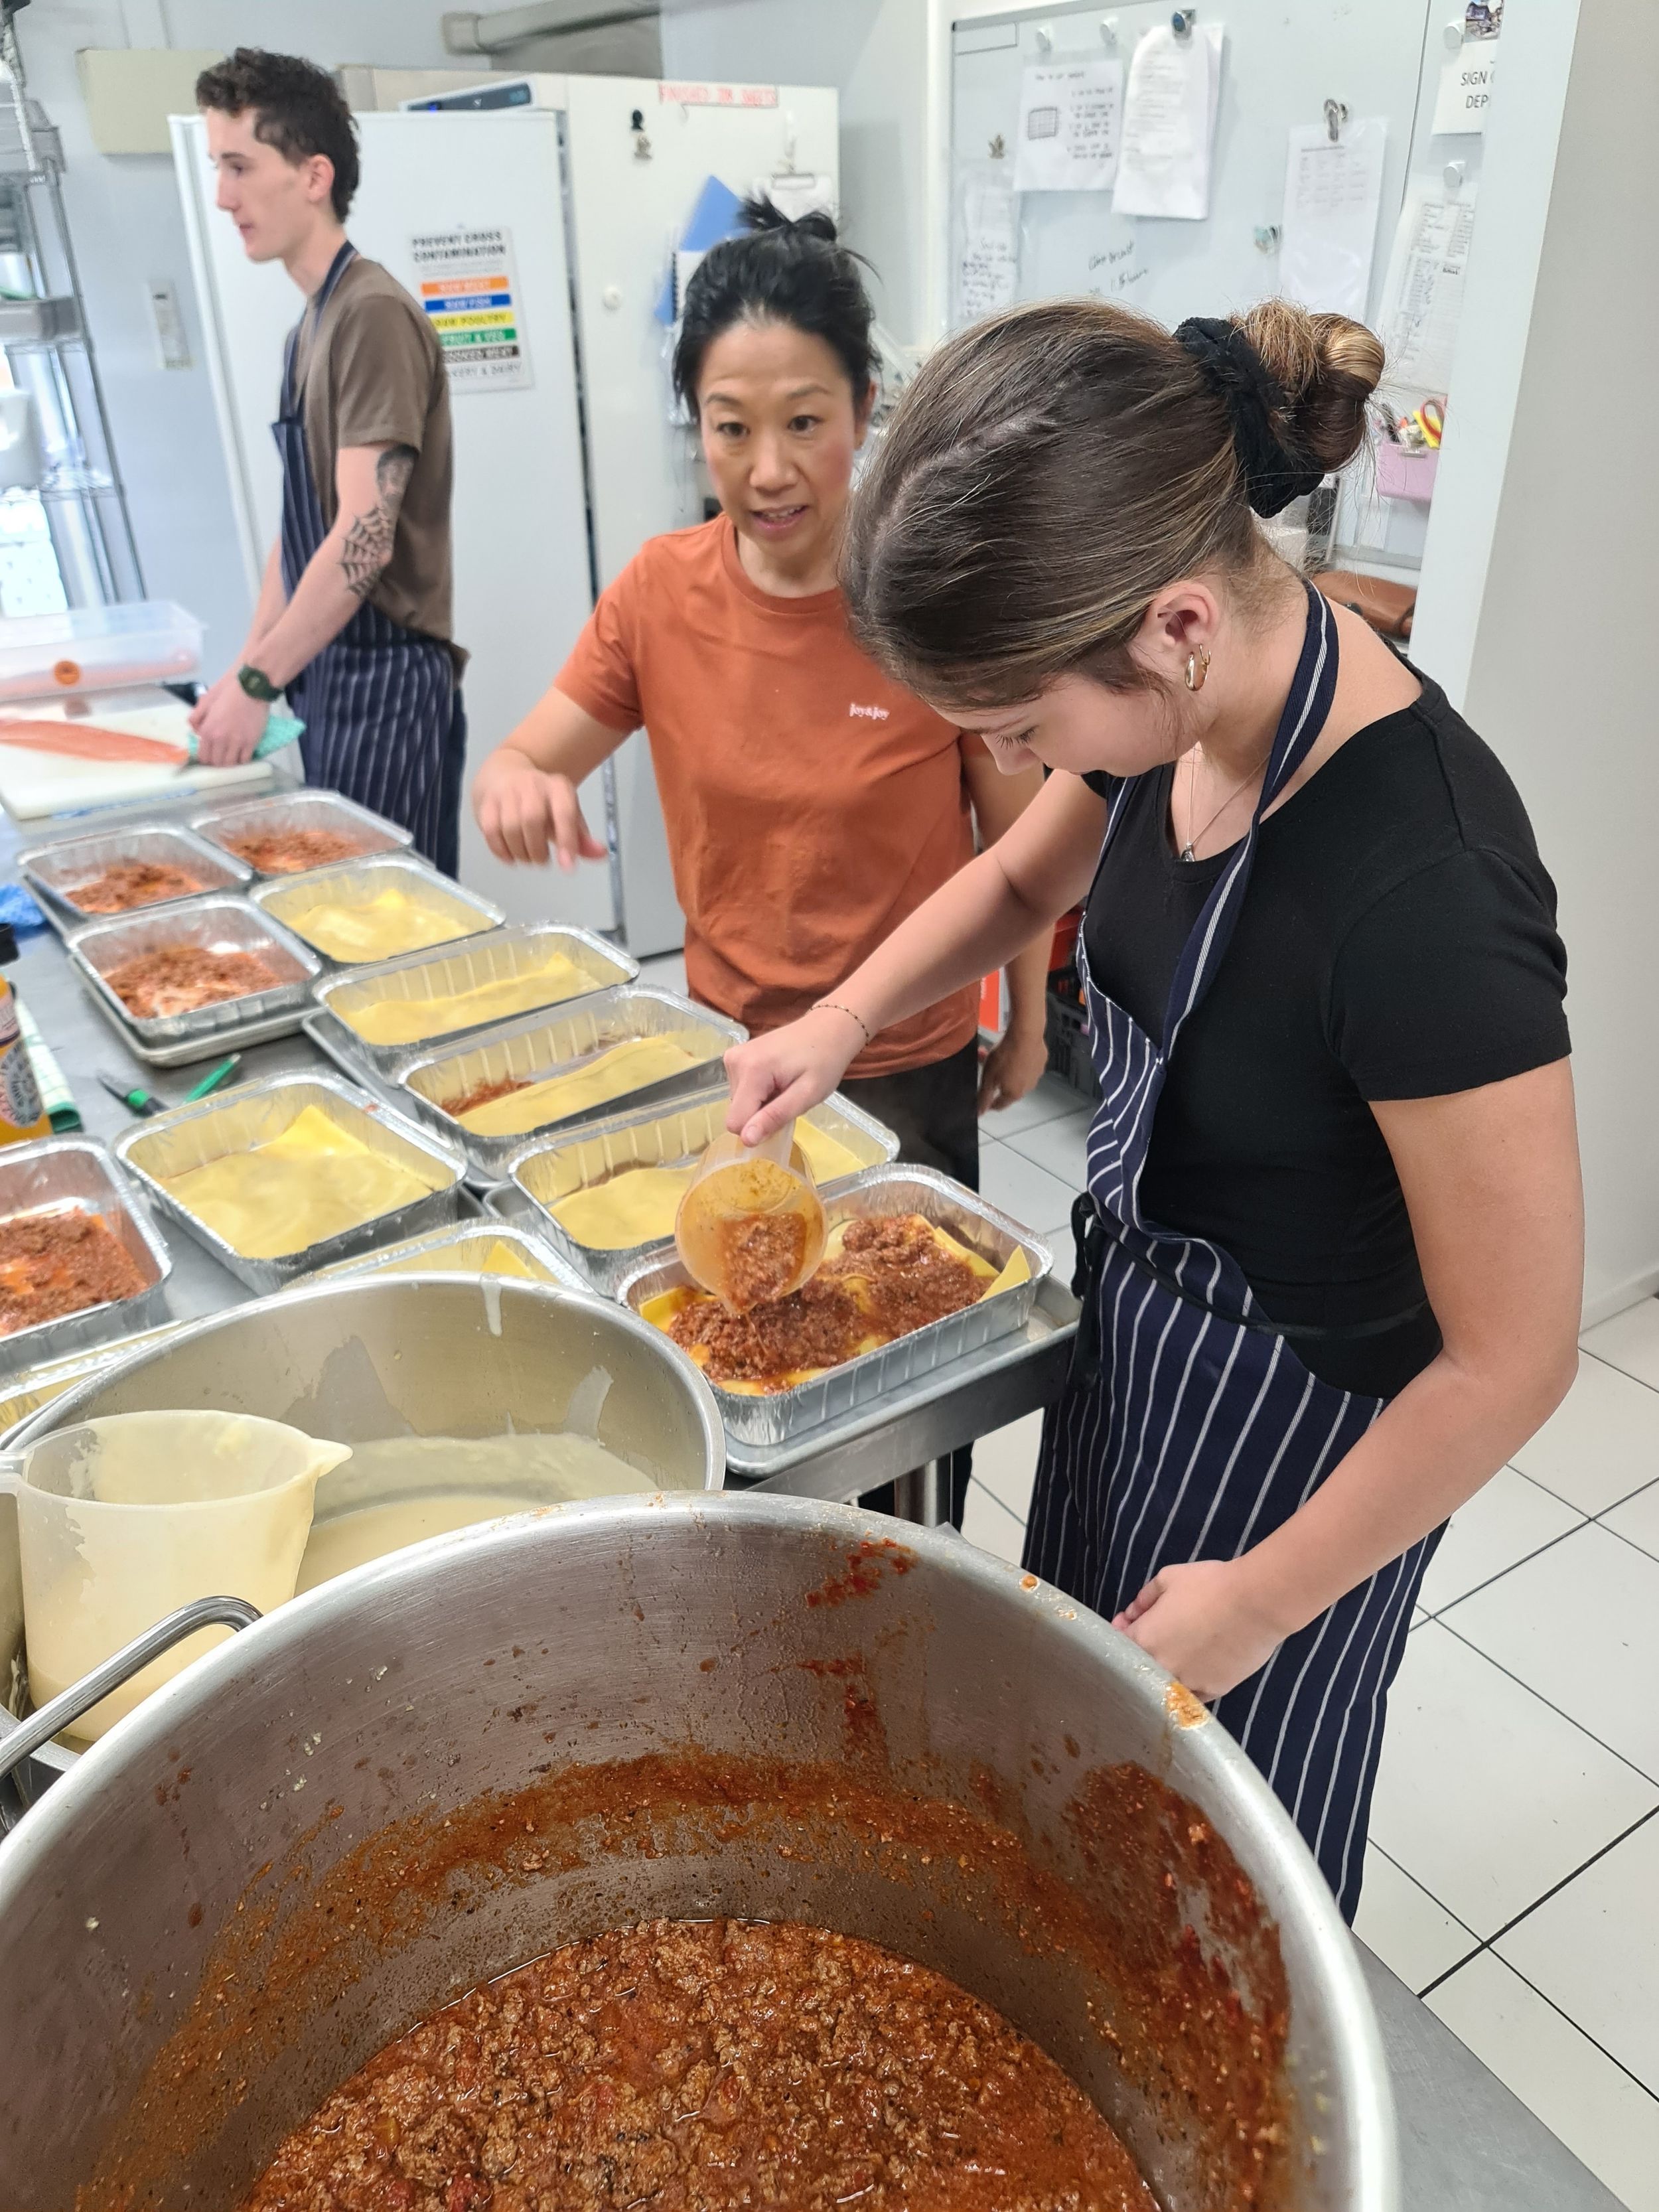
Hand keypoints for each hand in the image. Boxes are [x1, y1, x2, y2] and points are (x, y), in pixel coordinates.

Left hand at [190, 676, 267, 766]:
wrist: (251, 687)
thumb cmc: (227, 690)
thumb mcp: (206, 700)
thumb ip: (196, 717)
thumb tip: (195, 731)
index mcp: (207, 730)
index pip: (204, 756)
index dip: (206, 759)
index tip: (210, 756)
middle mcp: (220, 739)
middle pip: (217, 763)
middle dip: (218, 762)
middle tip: (221, 756)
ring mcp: (237, 742)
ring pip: (231, 764)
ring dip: (230, 762)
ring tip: (231, 756)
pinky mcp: (252, 742)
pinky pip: (245, 760)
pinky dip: (243, 759)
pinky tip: (242, 753)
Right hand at [473, 754, 604, 868]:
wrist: (505, 774)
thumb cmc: (541, 801)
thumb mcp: (567, 815)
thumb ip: (582, 839)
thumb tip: (601, 854)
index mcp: (557, 787)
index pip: (564, 812)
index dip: (566, 840)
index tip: (567, 867)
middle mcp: (531, 785)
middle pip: (532, 820)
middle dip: (537, 849)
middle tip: (541, 861)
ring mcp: (506, 793)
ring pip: (510, 827)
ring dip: (520, 852)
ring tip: (527, 858)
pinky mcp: (486, 803)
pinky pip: (490, 831)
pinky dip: (500, 850)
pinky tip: (510, 857)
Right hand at [725, 1008, 865, 1146]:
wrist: (828, 1028)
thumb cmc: (825, 1061)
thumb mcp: (807, 1095)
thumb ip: (775, 1117)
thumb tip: (746, 1139)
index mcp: (751, 1070)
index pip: (736, 1122)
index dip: (759, 1127)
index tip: (782, 1116)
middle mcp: (734, 1061)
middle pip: (738, 1112)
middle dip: (762, 1113)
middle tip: (788, 1097)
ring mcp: (733, 1057)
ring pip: (739, 1103)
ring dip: (761, 1103)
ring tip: (785, 1086)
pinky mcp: (735, 1056)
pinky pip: (741, 1090)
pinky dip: (759, 1092)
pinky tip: (777, 1079)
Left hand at [978, 1023, 1048, 1115]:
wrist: (1025, 1034)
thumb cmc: (1006, 1054)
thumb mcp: (988, 1077)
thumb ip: (984, 1096)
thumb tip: (980, 1112)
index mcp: (1014, 1094)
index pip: (1000, 1105)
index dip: (990, 1103)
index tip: (985, 1100)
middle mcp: (1028, 1087)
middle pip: (1008, 1089)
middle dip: (996, 1081)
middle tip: (987, 1070)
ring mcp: (1036, 1073)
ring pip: (1016, 1075)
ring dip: (1006, 1069)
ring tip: (996, 1056)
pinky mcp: (1041, 1060)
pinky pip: (1026, 1064)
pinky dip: (1017, 1060)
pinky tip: (1011, 1050)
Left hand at [1112, 1557, 1291, 1701]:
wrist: (1256, 1604)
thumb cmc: (1209, 1585)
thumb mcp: (1169, 1578)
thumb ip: (1145, 1597)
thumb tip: (1132, 1612)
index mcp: (1143, 1640)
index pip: (1119, 1644)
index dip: (1122, 1631)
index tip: (1130, 1621)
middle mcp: (1159, 1668)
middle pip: (1140, 1666)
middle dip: (1143, 1650)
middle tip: (1159, 1634)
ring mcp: (1186, 1684)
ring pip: (1165, 1683)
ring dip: (1166, 1669)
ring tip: (1183, 1649)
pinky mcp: (1212, 1692)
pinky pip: (1191, 1692)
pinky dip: (1189, 1682)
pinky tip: (1198, 1665)